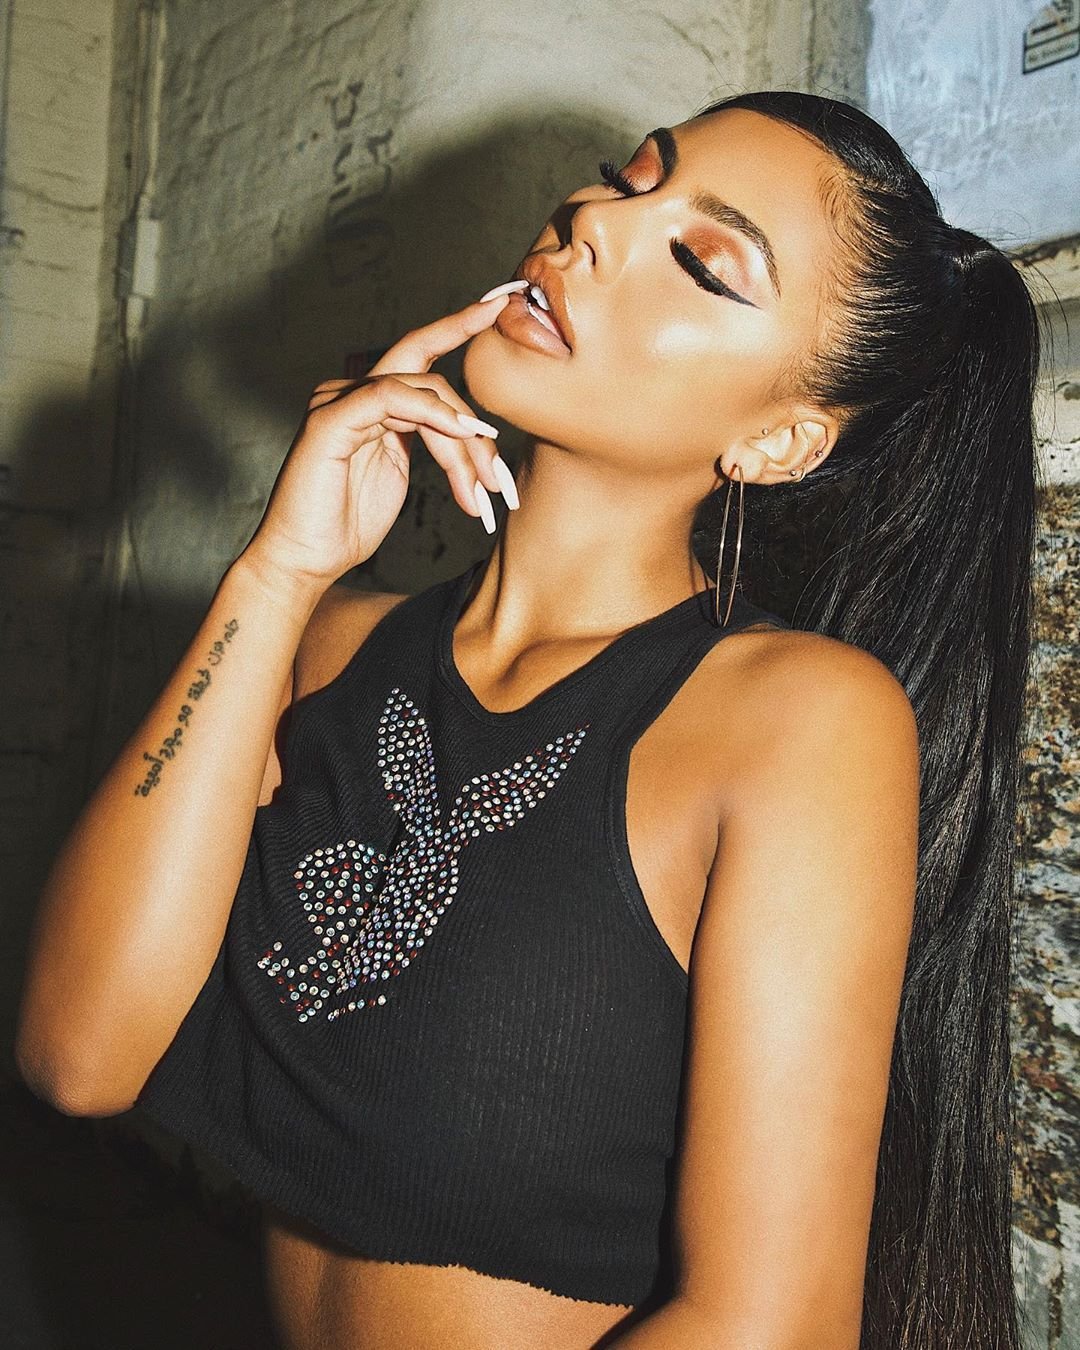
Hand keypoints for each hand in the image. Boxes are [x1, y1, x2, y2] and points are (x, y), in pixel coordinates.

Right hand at [240, 285, 525, 593]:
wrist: (306, 560)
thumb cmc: (348, 524)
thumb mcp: (400, 475)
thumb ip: (426, 442)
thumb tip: (472, 429)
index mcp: (372, 404)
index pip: (419, 354)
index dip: (457, 326)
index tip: (497, 305)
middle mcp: (352, 393)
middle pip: (431, 379)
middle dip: (475, 429)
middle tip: (498, 481)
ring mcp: (337, 401)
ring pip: (420, 391)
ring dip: (461, 441)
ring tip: (481, 485)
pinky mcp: (330, 419)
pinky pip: (388, 397)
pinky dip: (430, 413)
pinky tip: (457, 434)